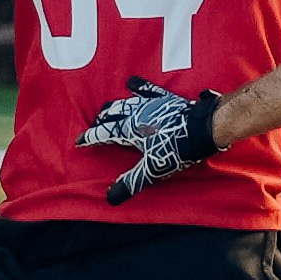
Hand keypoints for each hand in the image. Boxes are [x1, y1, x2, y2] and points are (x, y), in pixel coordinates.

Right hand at [77, 80, 218, 204]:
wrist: (202, 128)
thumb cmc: (176, 149)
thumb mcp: (151, 170)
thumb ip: (130, 182)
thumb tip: (110, 198)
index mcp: (129, 130)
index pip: (103, 133)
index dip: (89, 137)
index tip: (78, 141)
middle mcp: (136, 113)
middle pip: (111, 114)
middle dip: (101, 121)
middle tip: (95, 126)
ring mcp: (150, 103)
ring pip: (125, 102)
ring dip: (114, 106)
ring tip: (106, 109)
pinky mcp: (165, 98)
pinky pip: (148, 89)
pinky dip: (138, 86)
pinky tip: (131, 81)